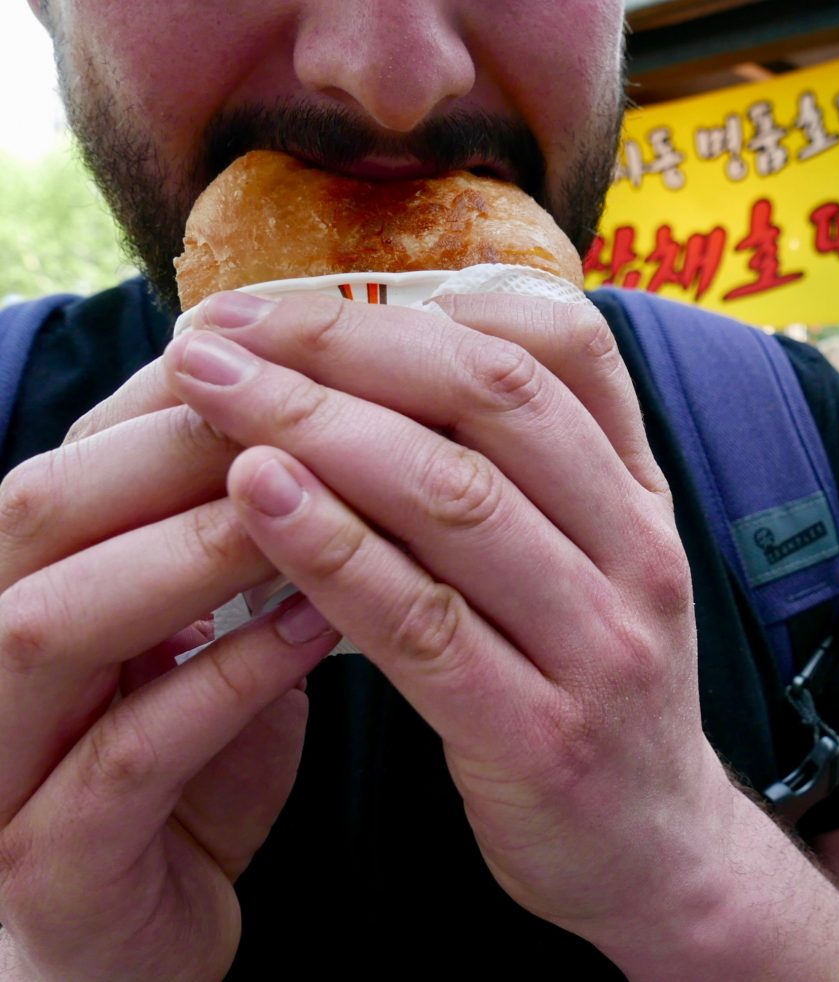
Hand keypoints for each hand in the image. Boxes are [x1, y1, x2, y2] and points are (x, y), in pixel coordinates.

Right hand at [0, 365, 339, 979]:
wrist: (141, 958)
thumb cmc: (187, 785)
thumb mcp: (203, 654)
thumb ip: (237, 559)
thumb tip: (322, 437)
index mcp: (27, 593)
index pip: (81, 455)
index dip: (187, 393)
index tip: (307, 355)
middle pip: (40, 508)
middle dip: (177, 447)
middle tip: (309, 412)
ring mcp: (0, 767)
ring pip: (50, 621)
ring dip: (190, 551)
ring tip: (313, 506)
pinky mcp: (52, 867)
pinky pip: (126, 757)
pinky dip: (222, 681)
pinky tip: (316, 632)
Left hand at [163, 292, 745, 960]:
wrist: (656, 846)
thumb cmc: (590, 683)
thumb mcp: (595, 559)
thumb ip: (525, 468)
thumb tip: (388, 353)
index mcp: (642, 496)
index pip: (563, 348)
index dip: (430, 304)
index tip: (308, 300)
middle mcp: (637, 553)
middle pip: (494, 402)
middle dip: (349, 349)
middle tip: (228, 333)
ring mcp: (599, 645)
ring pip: (454, 499)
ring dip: (320, 430)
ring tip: (214, 394)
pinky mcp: (540, 736)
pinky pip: (423, 622)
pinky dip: (333, 551)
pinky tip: (256, 499)